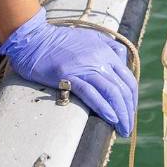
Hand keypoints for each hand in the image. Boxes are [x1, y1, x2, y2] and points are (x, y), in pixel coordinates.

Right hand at [0, 8, 136, 135]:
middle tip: (127, 128)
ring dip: (120, 114)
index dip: (132, 100)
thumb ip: (110, 49)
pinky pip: (91, 93)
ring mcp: (84, 66)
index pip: (128, 79)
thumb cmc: (60, 40)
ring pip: (111, 92)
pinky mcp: (68, 75)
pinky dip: (104, 107)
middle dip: (128, 111)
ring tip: (122, 129)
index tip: (129, 113)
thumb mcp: (91, 37)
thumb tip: (123, 66)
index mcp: (106, 51)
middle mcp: (99, 58)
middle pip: (122, 88)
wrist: (34, 39)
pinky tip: (110, 118)